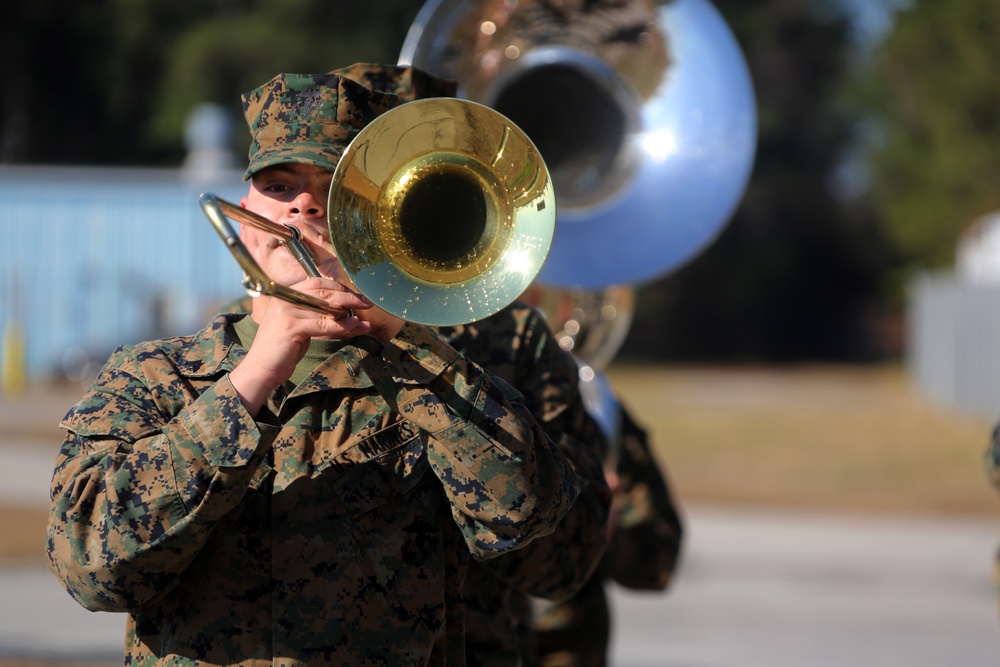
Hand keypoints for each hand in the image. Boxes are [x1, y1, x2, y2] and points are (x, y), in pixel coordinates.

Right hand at [229, 276, 374, 414]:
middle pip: (325, 293)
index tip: (357, 295)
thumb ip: (315, 314)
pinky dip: (342, 326)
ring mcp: (287, 312)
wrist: (261, 368)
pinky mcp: (291, 328)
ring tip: (365, 321)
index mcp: (287, 294)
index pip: (318, 283)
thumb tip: (343, 309)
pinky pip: (324, 325)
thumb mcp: (299, 324)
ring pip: (327, 309)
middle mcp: (286, 299)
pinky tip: (354, 326)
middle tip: (368, 303)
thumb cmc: (282, 348)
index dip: (340, 288)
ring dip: (350, 314)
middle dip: (349, 297)